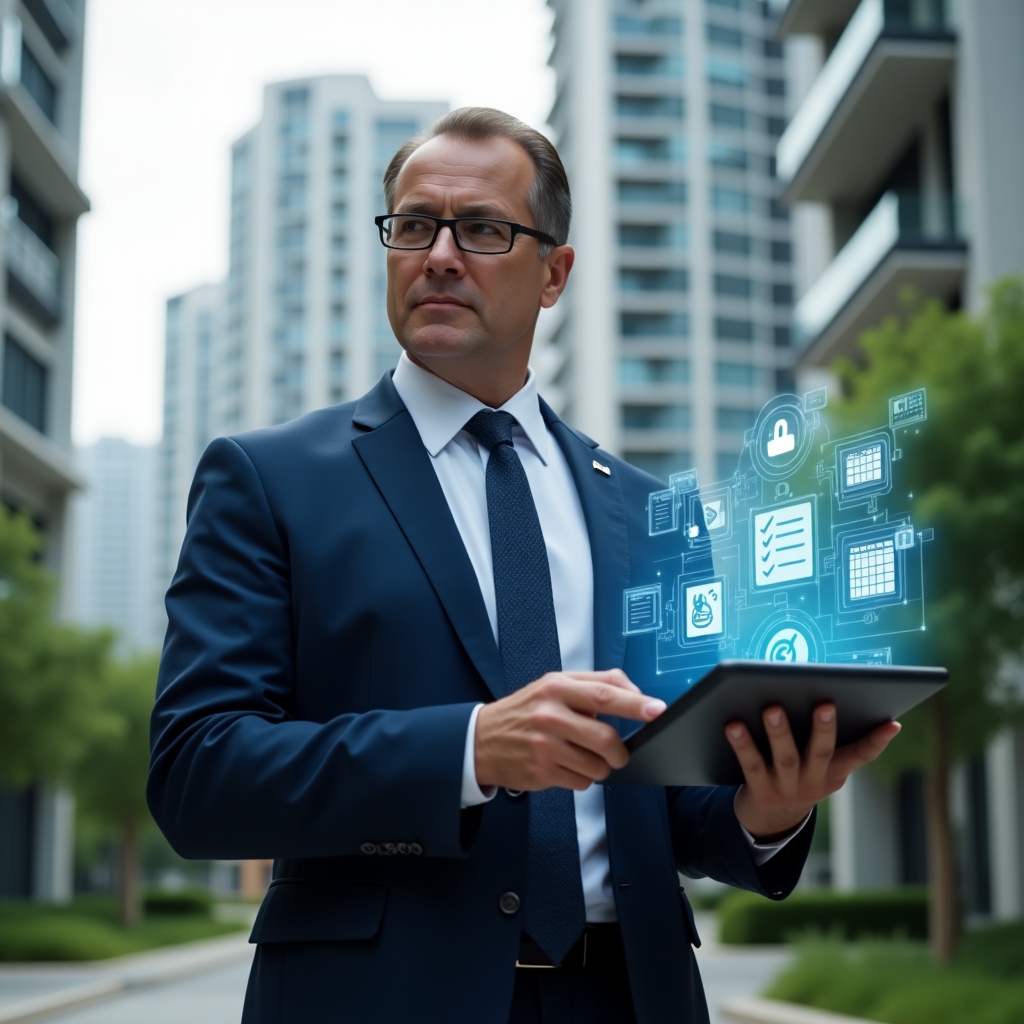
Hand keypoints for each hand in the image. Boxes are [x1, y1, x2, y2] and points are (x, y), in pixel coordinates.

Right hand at [474, 669, 665, 791]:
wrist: (480, 739)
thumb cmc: (525, 711)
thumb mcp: (554, 685)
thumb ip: (593, 684)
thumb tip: (634, 694)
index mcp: (557, 688)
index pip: (605, 694)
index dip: (636, 704)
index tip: (658, 710)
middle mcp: (550, 715)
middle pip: (606, 738)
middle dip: (620, 752)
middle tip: (619, 753)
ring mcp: (544, 746)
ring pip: (597, 766)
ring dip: (599, 767)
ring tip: (582, 756)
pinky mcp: (541, 772)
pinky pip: (581, 783)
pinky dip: (582, 778)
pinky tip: (565, 765)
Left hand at [725, 703, 900, 840]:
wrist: (769, 818)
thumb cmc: (796, 773)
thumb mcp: (817, 763)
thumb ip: (821, 736)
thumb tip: (824, 696)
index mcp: (834, 772)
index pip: (861, 755)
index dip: (878, 741)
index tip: (892, 722)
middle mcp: (814, 782)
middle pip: (821, 753)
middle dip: (824, 729)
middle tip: (825, 704)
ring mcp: (789, 789)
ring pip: (786, 758)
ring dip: (780, 732)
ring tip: (773, 708)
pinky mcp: (762, 793)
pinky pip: (751, 765)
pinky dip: (743, 745)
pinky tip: (733, 725)